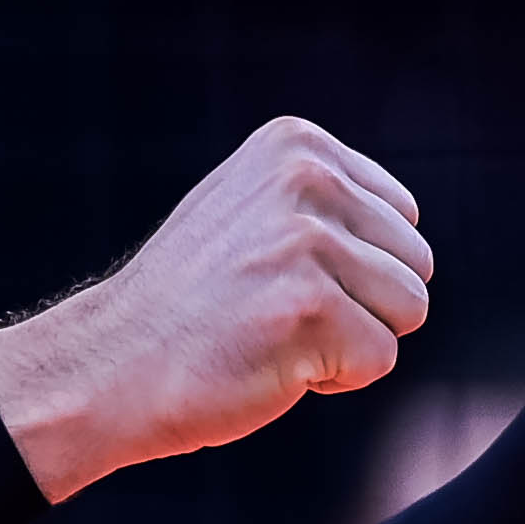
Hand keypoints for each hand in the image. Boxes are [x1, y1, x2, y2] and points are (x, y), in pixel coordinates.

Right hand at [0, 118, 433, 500]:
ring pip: (409, 311)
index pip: (403, 218)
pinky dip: (333, 379)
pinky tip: (268, 362)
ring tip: (273, 334)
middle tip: (273, 312)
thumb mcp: (248, 211)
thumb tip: (406, 217)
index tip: (276, 276)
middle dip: (361, 305)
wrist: (107, 367)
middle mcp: (305, 178)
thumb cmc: (184, 306)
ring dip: (350, 341)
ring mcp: (305, 241)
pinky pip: (380, 360)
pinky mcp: (309, 307)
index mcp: (296, 144)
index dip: (353, 267)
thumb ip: (323, 200)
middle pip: (416, 264)